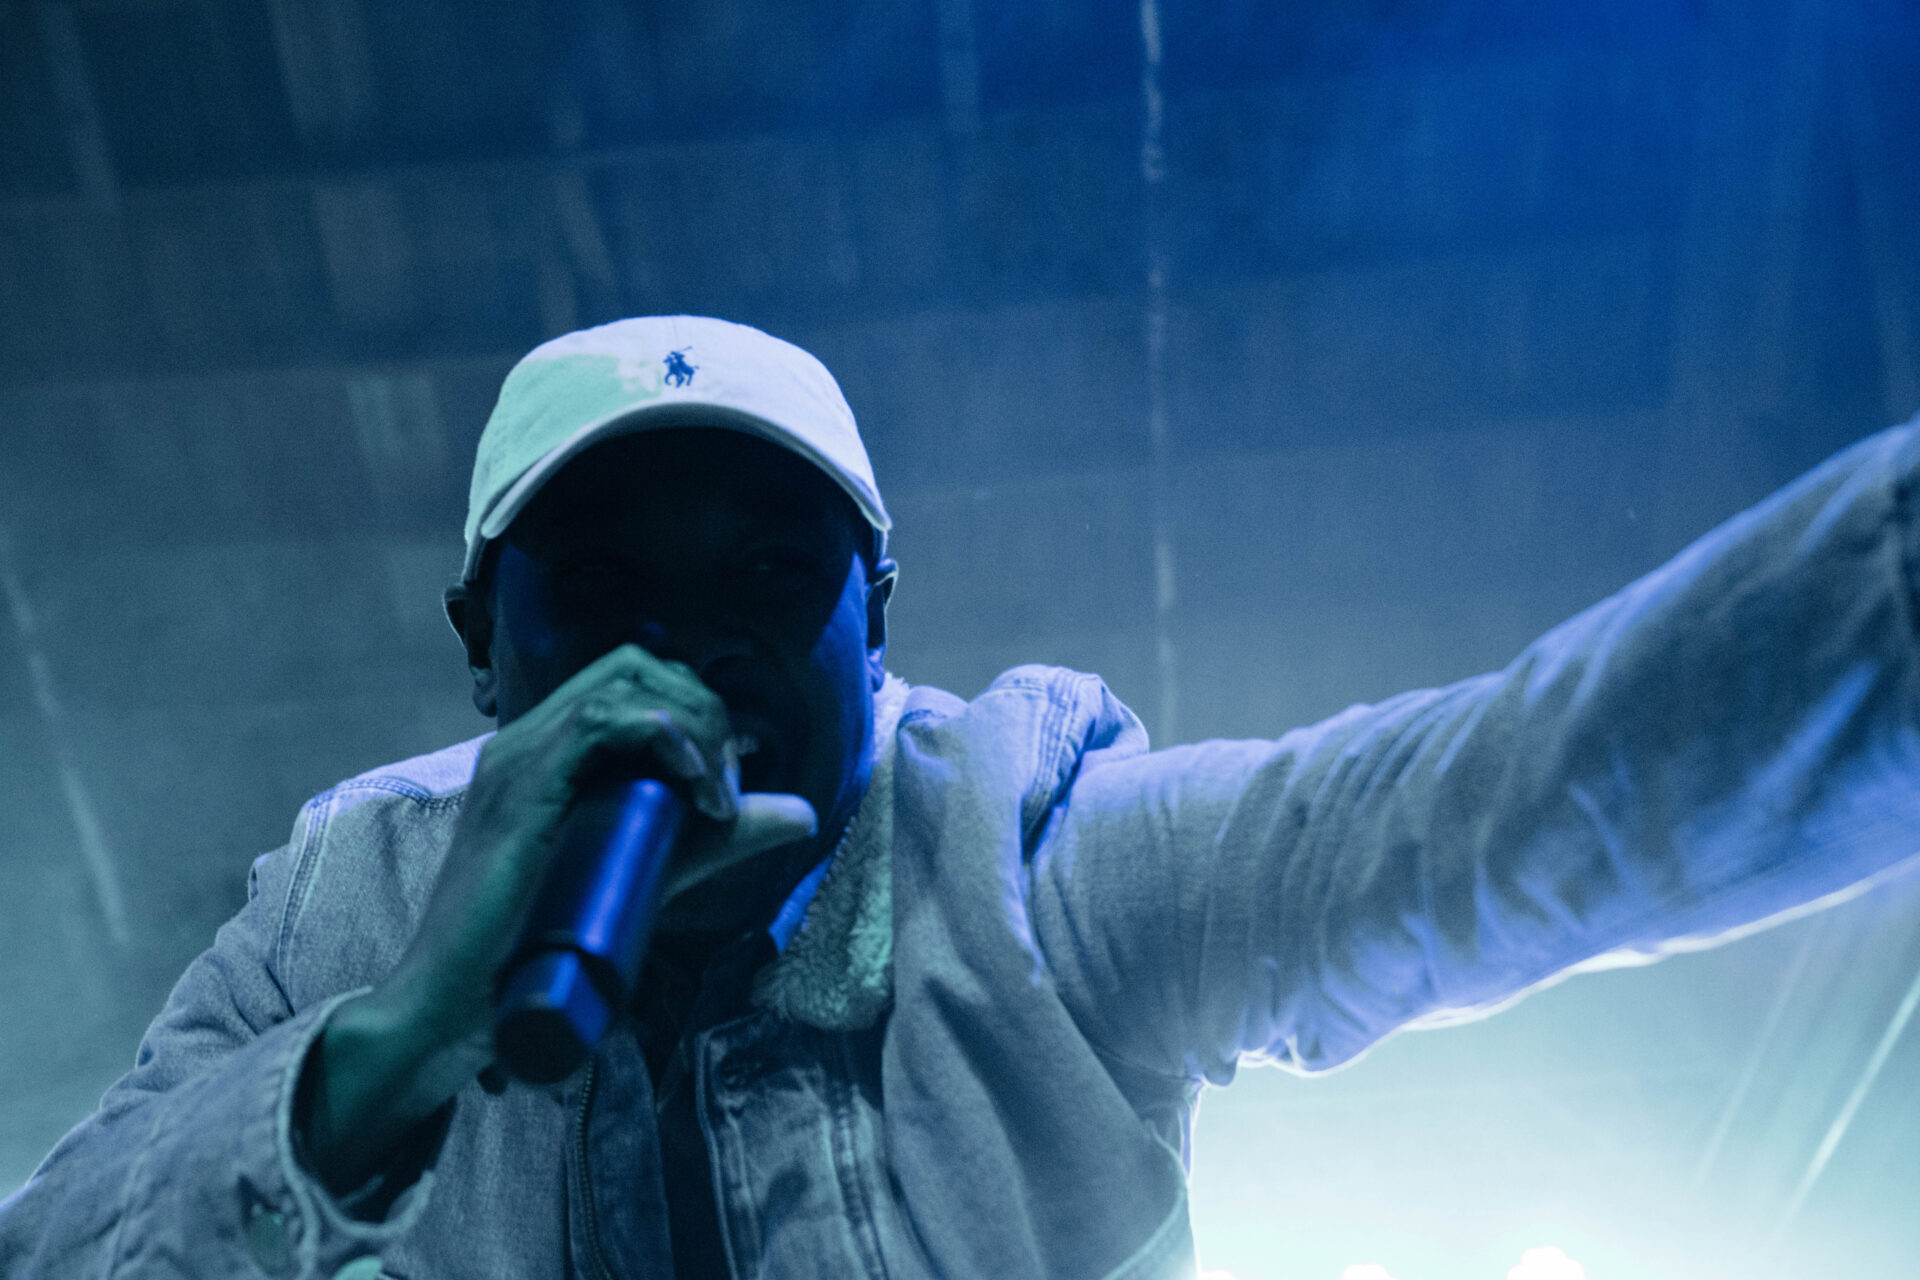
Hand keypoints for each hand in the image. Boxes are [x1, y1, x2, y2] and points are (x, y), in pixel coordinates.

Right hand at [298, 644, 815, 1193]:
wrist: (449, 1004)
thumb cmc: (539, 947)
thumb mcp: (648, 873)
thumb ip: (715, 840)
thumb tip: (805, 813)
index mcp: (547, 751)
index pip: (633, 680)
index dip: (699, 712)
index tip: (726, 785)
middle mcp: (528, 739)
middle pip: (637, 666)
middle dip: (705, 712)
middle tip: (725, 790)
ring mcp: (518, 757)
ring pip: (626, 682)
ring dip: (694, 727)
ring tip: (716, 796)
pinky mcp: (521, 787)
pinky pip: (603, 723)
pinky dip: (669, 743)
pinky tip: (698, 794)